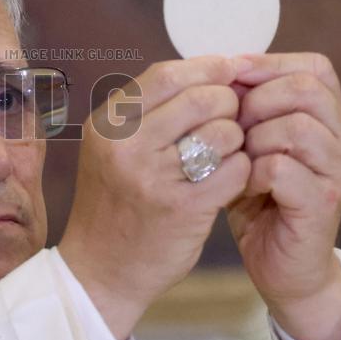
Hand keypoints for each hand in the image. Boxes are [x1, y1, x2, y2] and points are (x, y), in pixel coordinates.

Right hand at [59, 56, 251, 339]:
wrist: (99, 272)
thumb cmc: (114, 204)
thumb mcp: (111, 149)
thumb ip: (148, 111)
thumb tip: (208, 70)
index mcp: (107, 125)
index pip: (166, 74)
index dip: (206, 67)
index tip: (228, 69)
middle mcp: (126, 146)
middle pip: (201, 98)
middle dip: (227, 103)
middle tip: (230, 118)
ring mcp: (153, 177)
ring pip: (223, 132)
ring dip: (236, 139)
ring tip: (225, 153)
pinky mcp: (183, 208)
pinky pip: (234, 169)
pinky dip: (240, 170)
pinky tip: (228, 180)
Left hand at [228, 53, 340, 339]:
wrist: (282, 268)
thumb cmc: (260, 200)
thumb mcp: (251, 144)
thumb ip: (246, 108)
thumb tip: (219, 68)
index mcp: (329, 118)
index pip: (313, 68)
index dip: (268, 65)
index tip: (230, 76)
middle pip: (306, 89)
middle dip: (257, 100)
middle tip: (231, 125)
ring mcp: (337, 172)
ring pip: (296, 126)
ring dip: (254, 138)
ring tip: (237, 158)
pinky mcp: (321, 204)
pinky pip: (282, 168)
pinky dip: (252, 172)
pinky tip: (241, 185)